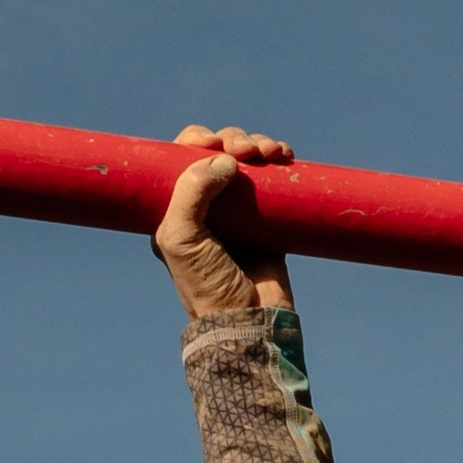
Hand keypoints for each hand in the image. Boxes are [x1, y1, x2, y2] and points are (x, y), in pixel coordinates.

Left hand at [154, 124, 295, 318]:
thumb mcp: (182, 237)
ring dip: (259, 146)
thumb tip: (225, 159)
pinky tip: (286, 156)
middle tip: (248, 151)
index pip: (182, 160)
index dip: (198, 141)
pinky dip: (280, 164)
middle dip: (234, 141)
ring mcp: (240, 213)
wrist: (249, 322)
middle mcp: (208, 206)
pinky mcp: (269, 222)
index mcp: (176, 208)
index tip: (213, 142)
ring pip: (247, 162)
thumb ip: (192, 192)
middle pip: (218, 154)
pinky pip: (275, 182)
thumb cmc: (207, 285)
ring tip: (272, 152)